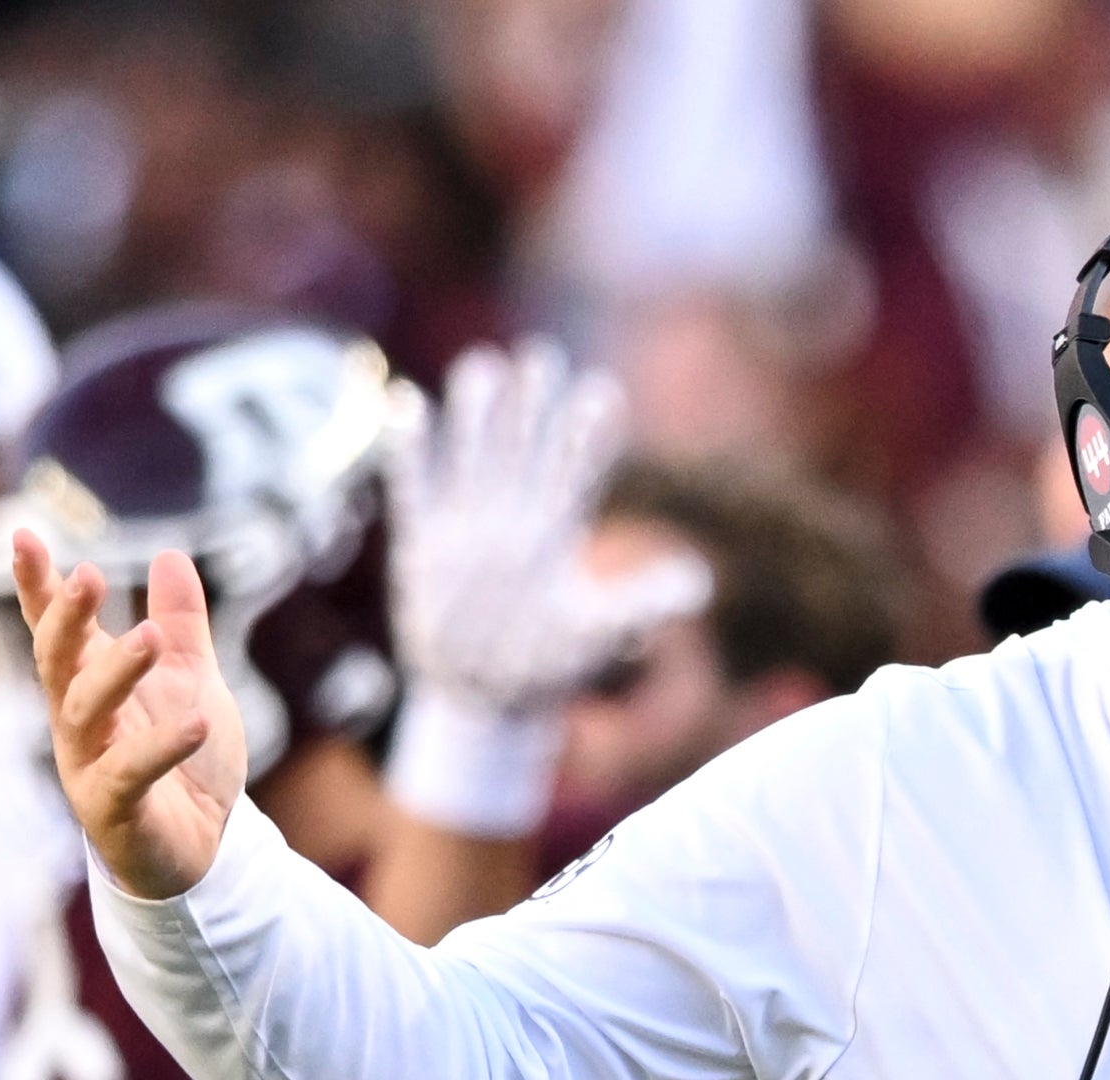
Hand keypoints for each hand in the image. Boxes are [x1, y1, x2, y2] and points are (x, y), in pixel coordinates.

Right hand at [15, 535, 246, 901]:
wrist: (206, 850)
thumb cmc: (186, 761)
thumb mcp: (193, 681)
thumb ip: (183, 624)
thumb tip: (170, 555)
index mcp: (92, 685)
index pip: (58, 630)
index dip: (38, 587)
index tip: (25, 537)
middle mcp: (79, 722)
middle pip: (58, 663)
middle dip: (65, 620)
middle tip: (87, 577)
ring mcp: (90, 765)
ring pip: (87, 712)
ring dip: (116, 672)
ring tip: (151, 637)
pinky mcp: (116, 809)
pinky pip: (132, 772)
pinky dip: (161, 746)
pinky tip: (194, 721)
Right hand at [386, 337, 700, 712]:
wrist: (486, 695)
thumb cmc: (550, 660)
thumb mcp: (602, 633)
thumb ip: (643, 604)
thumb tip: (699, 585)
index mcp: (558, 530)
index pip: (577, 473)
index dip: (588, 436)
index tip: (602, 392)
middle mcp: (514, 516)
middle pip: (524, 449)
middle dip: (532, 404)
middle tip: (541, 354)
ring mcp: (466, 525)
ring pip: (471, 458)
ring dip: (476, 416)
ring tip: (484, 365)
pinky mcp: (424, 543)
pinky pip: (415, 490)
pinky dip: (412, 453)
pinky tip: (410, 404)